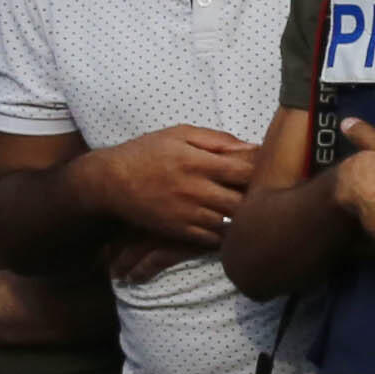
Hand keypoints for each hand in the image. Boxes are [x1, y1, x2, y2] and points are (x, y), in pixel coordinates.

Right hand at [76, 122, 261, 253]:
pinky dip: (224, 233)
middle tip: (260, 194)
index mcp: (198, 162)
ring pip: (230, 221)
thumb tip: (252, 146)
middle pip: (243, 200)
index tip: (265, 171)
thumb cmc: (147, 152)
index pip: (245, 170)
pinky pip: (212, 239)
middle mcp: (195, 189)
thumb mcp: (179, 134)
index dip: (261, 172)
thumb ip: (217, 139)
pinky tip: (226, 224)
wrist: (110, 181)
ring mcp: (187, 212)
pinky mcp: (178, 230)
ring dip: (242, 217)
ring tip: (245, 209)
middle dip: (255, 197)